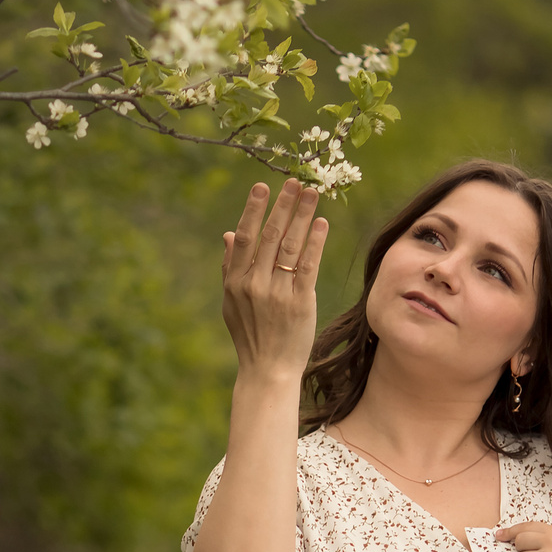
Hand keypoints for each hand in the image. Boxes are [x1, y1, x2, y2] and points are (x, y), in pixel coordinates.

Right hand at [221, 182, 327, 385]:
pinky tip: (322, 223)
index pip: (244, 238)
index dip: (253, 210)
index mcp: (235, 282)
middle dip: (282, 206)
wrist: (267, 370)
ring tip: (312, 194)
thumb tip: (229, 234)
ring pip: (289, 246)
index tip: (262, 186)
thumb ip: (230, 267)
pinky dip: (315, 243)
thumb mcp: (231, 302)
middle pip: (268, 236)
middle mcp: (253, 284)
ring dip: (302, 216)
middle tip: (294, 182)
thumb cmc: (250, 335)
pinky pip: (308, 266)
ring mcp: (276, 293)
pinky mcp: (299, 303)